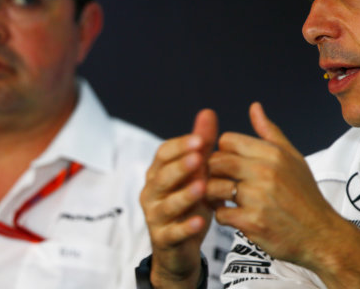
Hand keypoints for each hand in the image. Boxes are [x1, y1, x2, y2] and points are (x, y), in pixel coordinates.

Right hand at [140, 109, 217, 287]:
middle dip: (180, 166)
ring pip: (166, 204)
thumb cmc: (189, 204)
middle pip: (162, 176)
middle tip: (199, 157)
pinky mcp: (164, 239)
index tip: (200, 139)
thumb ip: (201, 145)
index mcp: (158, 173)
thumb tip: (208, 112)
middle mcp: (152, 192)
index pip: (163, 154)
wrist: (179, 247)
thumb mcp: (197, 173)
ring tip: (201, 186)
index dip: (180, 146)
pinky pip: (173, 233)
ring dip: (184, 195)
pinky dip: (186, 227)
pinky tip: (201, 220)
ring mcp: (155, 216)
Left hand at [207, 102, 335, 266]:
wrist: (321, 235)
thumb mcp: (293, 158)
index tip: (230, 165)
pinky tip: (235, 216)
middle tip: (222, 182)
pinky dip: (223, 216)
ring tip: (224, 199)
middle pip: (215, 161)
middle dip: (214, 173)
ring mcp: (258, 197)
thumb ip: (269, 132)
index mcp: (273, 153)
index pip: (227, 140)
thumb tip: (254, 107)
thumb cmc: (304, 195)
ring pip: (212, 187)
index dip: (223, 152)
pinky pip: (220, 214)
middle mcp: (265, 172)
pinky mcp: (252, 222)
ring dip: (214, 195)